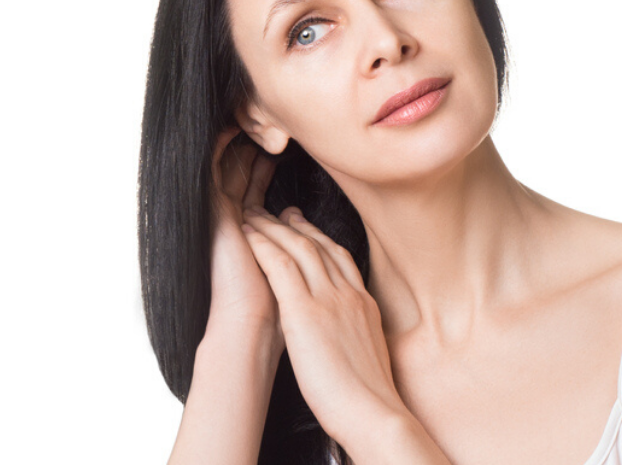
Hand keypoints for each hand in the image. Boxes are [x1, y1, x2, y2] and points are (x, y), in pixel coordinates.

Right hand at [208, 127, 281, 345]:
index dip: (266, 169)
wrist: (253, 326)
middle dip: (252, 149)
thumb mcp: (294, 264)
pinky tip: (230, 126)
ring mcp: (221, 219)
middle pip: (240, 176)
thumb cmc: (278, 309)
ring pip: (227, 169)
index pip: (256, 192)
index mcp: (252, 236)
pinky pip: (211, 172)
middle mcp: (234, 225)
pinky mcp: (213, 214)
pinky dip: (219, 148)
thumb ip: (294, 237)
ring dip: (238, 142)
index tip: (281, 146)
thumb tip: (294, 210)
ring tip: (248, 115)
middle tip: (264, 121)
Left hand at [241, 205, 403, 443]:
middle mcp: (349, 295)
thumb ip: (359, 335)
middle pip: (320, 246)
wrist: (373, 411)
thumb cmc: (370, 396)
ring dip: (274, 227)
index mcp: (366, 305)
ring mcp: (329, 300)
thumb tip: (350, 339)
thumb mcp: (371, 354)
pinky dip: (263, 246)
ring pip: (299, 248)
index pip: (342, 259)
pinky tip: (248, 235)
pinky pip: (281, 266)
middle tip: (279, 211)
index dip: (321, 238)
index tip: (307, 227)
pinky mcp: (305, 312)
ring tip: (254, 215)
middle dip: (297, 225)